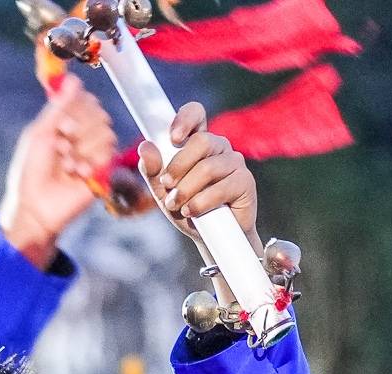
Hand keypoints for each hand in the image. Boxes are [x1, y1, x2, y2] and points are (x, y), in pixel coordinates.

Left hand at [0, 80, 120, 268]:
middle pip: (99, 113)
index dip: (76, 110)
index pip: (86, 100)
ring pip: (105, 132)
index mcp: (67, 121)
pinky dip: (89, 163)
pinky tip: (76, 174)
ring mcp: (95, 152)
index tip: (61, 126)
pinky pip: (108, 153)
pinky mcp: (104, 171)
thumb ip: (59, 106)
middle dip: (78, 130)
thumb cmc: (31, 169)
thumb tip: (75, 78)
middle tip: (60, 148)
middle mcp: (84, 134)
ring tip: (66, 165)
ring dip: (81, 149)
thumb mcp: (41, 132)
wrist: (36, 204)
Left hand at [138, 102, 255, 259]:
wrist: (211, 240)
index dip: (185, 119)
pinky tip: (193, 212)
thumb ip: (153, 170)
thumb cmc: (188, 209)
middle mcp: (219, 147)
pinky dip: (202, 202)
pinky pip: (222, 187)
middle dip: (179, 165)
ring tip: (177, 205)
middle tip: (167, 185)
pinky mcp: (246, 182)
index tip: (172, 137)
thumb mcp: (164, 192)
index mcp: (198, 142)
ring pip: (208, 167)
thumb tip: (145, 147)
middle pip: (201, 141)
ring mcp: (235, 162)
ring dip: (187, 189)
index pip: (196, 114)